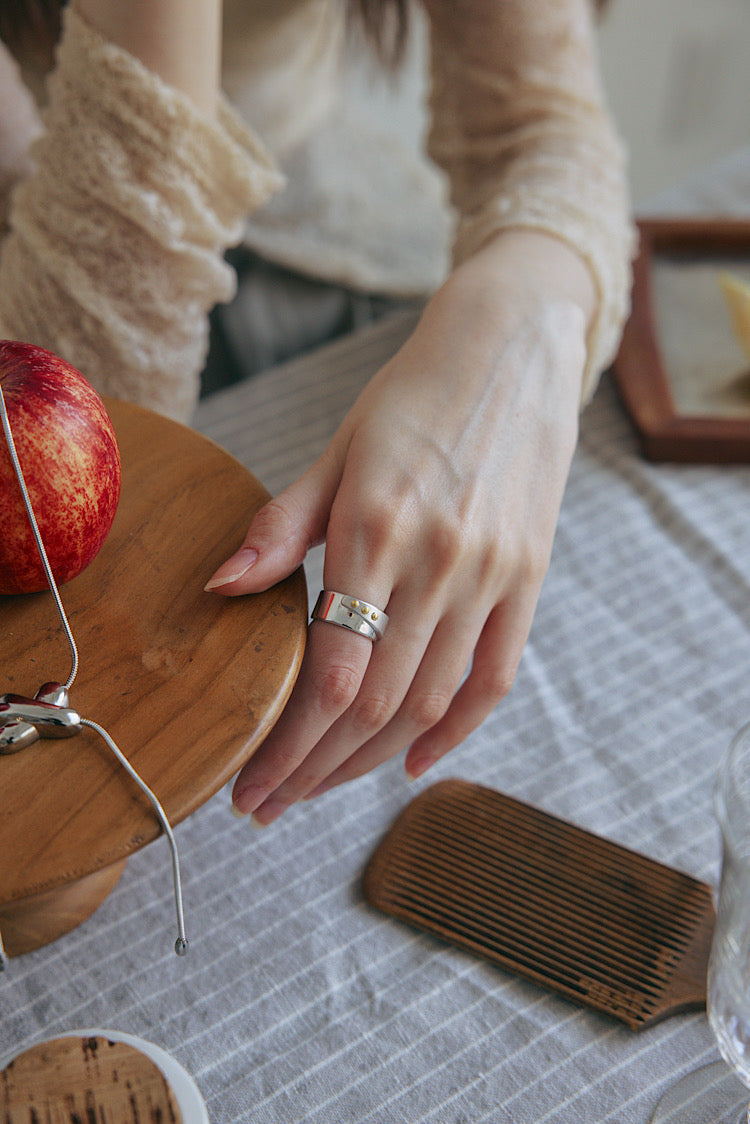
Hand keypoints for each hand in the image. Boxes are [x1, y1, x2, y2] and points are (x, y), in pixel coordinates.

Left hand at [206, 230, 594, 824]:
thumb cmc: (412, 397)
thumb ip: (281, 528)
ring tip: (322, 787)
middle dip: (316, 768)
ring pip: (432, 702)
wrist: (513, 348)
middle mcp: (441, 562)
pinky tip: (414, 764)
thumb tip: (220, 590)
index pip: (332, 673)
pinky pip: (495, 677)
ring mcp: (492, 575)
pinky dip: (457, 731)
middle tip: (270, 804)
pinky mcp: (528, 578)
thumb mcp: (338, 449)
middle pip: (377, 704)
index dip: (288, 744)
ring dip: (371, 760)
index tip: (250, 783)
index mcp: (378, 528)